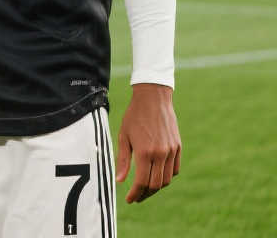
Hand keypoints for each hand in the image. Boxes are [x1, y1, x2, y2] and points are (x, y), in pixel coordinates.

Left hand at [116, 83, 180, 202]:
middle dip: (145, 194)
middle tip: (136, 197)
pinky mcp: (178, 147)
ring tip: (145, 188)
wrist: (153, 99)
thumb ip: (123, 159)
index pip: (142, 182)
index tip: (129, 199)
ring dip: (156, 188)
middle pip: (155, 185)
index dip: (135, 194)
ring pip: (166, 179)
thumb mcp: (123, 136)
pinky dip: (166, 177)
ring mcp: (171, 151)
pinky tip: (156, 176)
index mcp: (145, 152)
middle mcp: (160, 154)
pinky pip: (174, 170)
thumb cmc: (134, 116)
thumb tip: (120, 181)